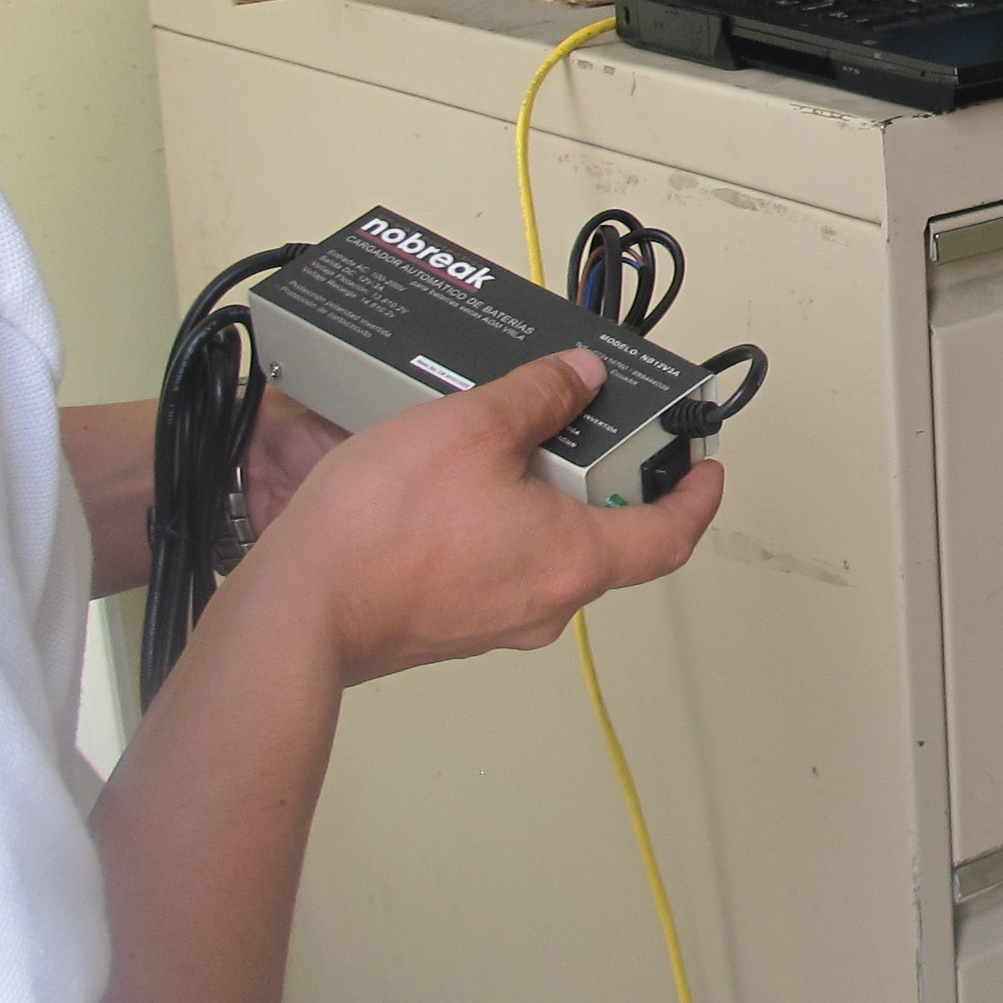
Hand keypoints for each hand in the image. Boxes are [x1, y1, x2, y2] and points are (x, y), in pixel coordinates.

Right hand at [241, 350, 722, 685]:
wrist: (298, 608)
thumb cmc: (382, 531)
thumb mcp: (472, 426)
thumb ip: (537, 395)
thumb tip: (576, 378)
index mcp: (574, 560)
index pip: (670, 535)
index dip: (696, 497)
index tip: (705, 470)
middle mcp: (546, 603)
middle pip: (605, 540)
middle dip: (601, 481)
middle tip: (586, 429)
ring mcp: (495, 622)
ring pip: (545, 551)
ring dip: (538, 499)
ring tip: (498, 444)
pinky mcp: (448, 624)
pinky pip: (495, 567)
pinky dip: (493, 524)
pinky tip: (450, 488)